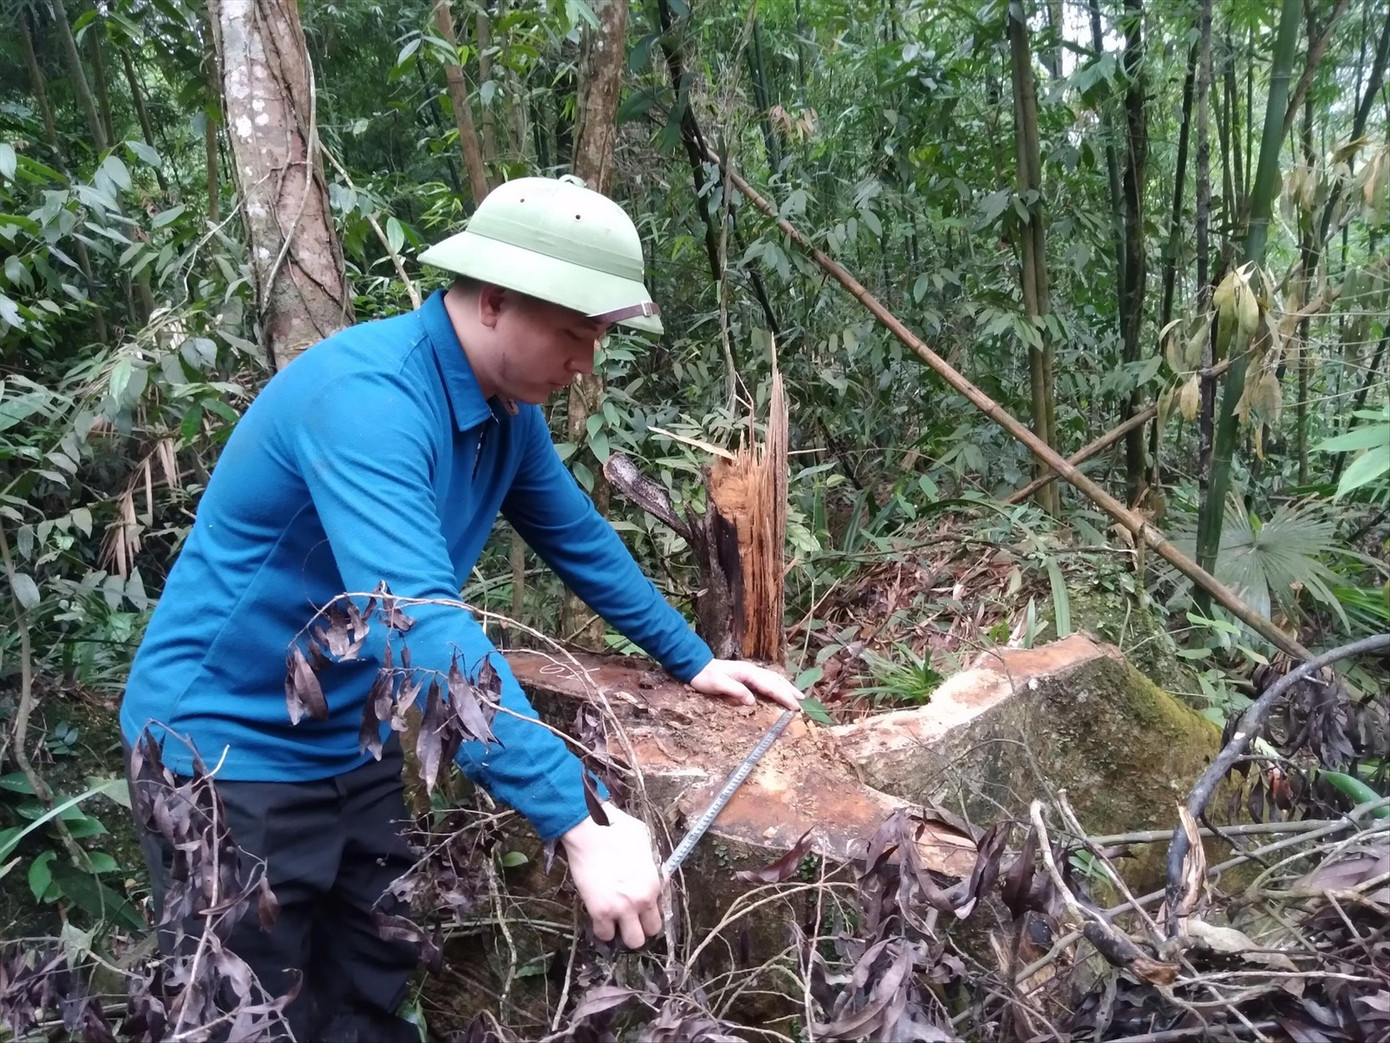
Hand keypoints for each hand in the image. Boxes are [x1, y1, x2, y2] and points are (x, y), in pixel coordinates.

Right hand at [560, 803, 661, 947]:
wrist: (587, 834)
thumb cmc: (615, 831)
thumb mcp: (645, 841)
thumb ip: (652, 863)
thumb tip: (656, 872)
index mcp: (655, 883)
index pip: (662, 911)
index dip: (650, 909)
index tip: (640, 905)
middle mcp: (642, 900)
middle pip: (651, 932)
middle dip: (641, 925)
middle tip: (630, 917)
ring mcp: (621, 909)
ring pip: (632, 941)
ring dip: (624, 932)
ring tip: (616, 921)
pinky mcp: (599, 912)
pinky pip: (604, 935)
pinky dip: (602, 930)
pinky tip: (600, 918)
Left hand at [688, 659, 803, 711]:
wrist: (696, 667)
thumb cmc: (705, 677)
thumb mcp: (717, 684)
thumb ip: (735, 691)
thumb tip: (752, 700)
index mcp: (748, 673)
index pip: (770, 686)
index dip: (784, 696)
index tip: (795, 706)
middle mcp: (752, 671)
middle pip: (776, 681)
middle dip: (789, 692)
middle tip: (802, 704)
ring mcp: (750, 672)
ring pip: (773, 680)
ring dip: (786, 688)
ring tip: (798, 696)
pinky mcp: (746, 676)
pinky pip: (767, 681)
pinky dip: (777, 686)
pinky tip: (780, 690)